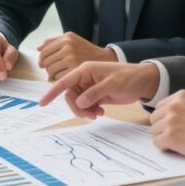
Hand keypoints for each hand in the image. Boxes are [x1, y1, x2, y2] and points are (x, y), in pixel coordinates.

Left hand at [37, 32, 116, 79]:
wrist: (105, 59)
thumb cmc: (86, 51)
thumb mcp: (72, 39)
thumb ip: (54, 42)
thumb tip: (38, 48)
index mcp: (66, 38)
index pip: (44, 51)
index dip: (41, 60)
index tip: (42, 65)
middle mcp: (68, 46)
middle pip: (46, 62)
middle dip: (48, 68)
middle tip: (54, 71)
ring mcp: (71, 58)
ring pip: (51, 71)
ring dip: (53, 75)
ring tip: (61, 74)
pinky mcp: (75, 70)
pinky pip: (58, 78)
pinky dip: (60, 80)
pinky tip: (66, 78)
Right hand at [39, 62, 159, 118]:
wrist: (142, 82)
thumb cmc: (128, 77)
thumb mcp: (112, 84)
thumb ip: (95, 93)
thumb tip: (79, 103)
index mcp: (85, 70)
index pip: (64, 81)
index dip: (52, 92)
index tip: (42, 103)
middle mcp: (84, 78)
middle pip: (70, 96)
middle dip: (77, 108)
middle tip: (91, 116)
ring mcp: (89, 87)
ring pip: (76, 103)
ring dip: (84, 111)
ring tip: (98, 114)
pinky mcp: (94, 95)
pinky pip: (85, 106)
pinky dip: (90, 111)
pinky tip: (101, 112)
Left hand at [149, 90, 184, 161]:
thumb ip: (182, 107)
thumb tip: (166, 117)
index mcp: (180, 96)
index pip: (160, 107)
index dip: (165, 118)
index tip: (175, 125)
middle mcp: (173, 106)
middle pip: (154, 119)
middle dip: (163, 128)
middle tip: (177, 135)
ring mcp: (170, 121)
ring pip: (154, 131)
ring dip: (164, 138)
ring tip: (180, 142)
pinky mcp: (170, 136)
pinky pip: (157, 143)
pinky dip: (165, 147)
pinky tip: (178, 148)